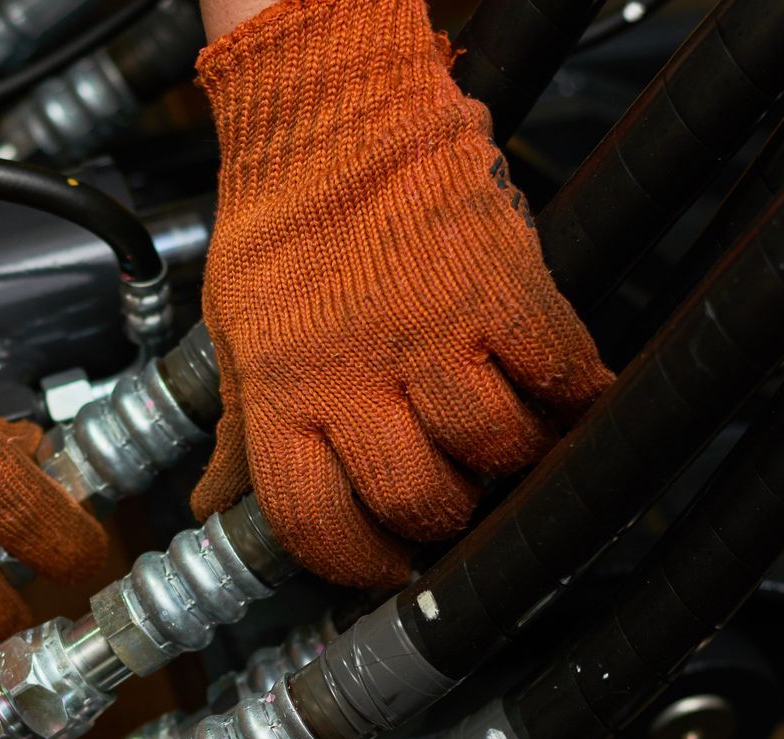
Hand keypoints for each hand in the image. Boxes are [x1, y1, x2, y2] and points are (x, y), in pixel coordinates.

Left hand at [189, 0, 612, 587]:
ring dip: (510, 463)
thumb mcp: (234, 338)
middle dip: (442, 522)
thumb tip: (211, 511)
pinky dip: (572, 398)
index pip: (316, 525)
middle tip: (450, 504)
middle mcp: (354, 375)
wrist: (336, 125)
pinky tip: (562, 397)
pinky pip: (556, 378)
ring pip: (495, 451)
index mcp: (280, 395)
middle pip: (419, 502)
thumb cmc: (280, 233)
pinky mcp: (500, 292)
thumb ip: (238, 434)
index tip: (385, 568)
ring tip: (500, 444)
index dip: (358, 566)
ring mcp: (432, 334)